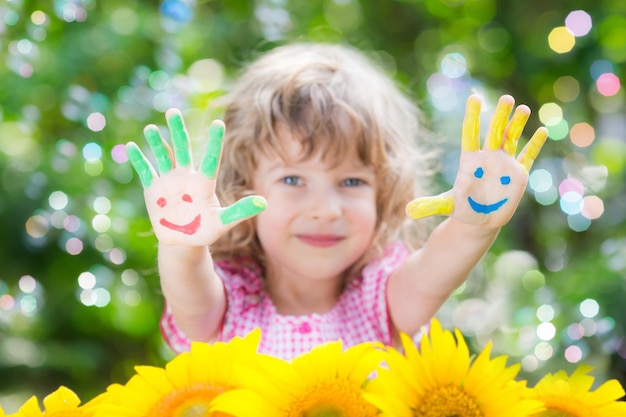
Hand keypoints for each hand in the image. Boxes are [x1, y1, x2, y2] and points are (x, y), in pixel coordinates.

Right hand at [126, 109, 265, 245]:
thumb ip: (240, 211)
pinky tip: (132, 146)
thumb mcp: (223, 223)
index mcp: (204, 182)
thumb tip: (264, 202)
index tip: (218, 123)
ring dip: (157, 143)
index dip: (214, 141)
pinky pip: (145, 171)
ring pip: (163, 156)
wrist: (184, 241)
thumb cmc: (206, 230)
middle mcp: (186, 176)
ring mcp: (169, 181)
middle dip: (177, 131)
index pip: (210, 158)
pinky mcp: (154, 190)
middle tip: (172, 112)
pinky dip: (139, 160)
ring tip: (152, 128)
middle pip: (182, 149)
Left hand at [406, 94, 546, 227]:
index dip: (473, 116)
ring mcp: (504, 164)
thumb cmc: (461, 209)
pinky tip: (542, 131)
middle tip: (506, 98)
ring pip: (512, 139)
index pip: (471, 133)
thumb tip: (407, 211)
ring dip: (518, 125)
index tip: (475, 98)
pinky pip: (528, 157)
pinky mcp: (518, 175)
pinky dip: (534, 145)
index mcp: (470, 160)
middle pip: (494, 132)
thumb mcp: (445, 207)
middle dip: (500, 116)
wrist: (479, 220)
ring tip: (523, 109)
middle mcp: (488, 157)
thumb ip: (429, 206)